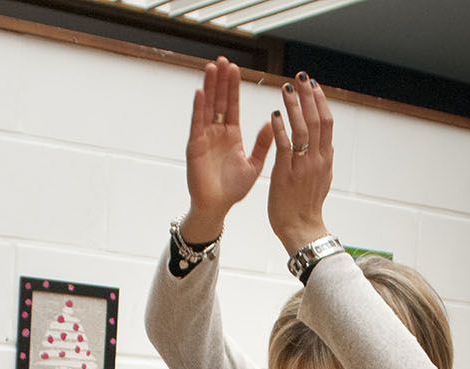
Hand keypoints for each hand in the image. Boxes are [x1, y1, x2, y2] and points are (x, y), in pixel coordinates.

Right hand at [179, 56, 274, 243]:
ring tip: (211, 68)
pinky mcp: (195, 147)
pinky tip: (201, 92)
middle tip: (222, 59)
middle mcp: (217, 133)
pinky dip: (199, 108)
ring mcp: (204, 138)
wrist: (217, 207)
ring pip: (207, 108)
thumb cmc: (233, 190)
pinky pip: (197, 124)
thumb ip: (263, 143)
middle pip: (219, 101)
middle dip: (221, 81)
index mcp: (232, 136)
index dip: (233, 87)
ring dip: (209, 88)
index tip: (235, 68)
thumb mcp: (255, 164)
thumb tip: (274, 122)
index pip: (233, 105)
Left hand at [267, 71, 334, 254]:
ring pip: (303, 129)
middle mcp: (318, 159)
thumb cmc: (306, 206)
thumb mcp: (322, 180)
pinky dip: (281, 130)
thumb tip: (328, 145)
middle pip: (317, 120)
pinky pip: (286, 147)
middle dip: (309, 96)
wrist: (300, 228)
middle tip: (301, 77)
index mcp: (326, 158)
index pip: (327, 122)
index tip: (313, 85)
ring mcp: (304, 166)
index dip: (320, 101)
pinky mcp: (287, 174)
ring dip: (295, 106)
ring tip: (287, 88)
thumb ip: (324, 160)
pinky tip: (276, 115)